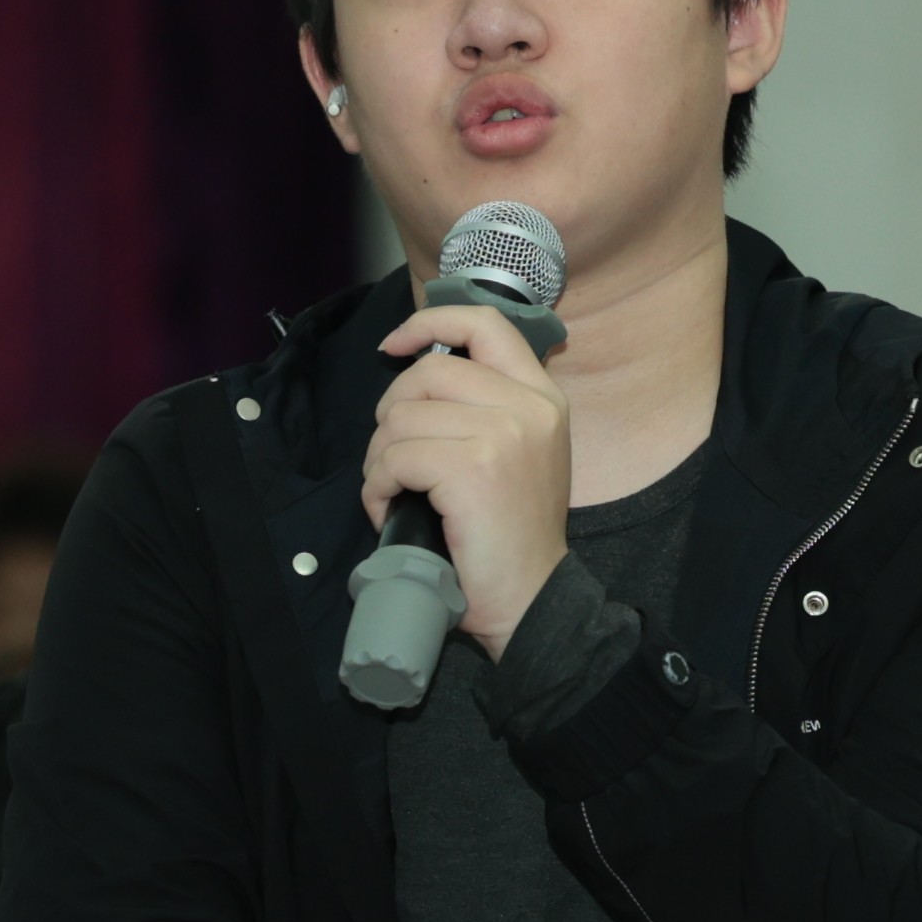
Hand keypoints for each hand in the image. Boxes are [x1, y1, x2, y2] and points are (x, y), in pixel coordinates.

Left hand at [365, 301, 571, 655]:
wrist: (533, 599)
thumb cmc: (512, 536)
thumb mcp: (520, 453)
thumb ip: (487, 407)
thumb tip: (417, 375)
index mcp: (543, 397)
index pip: (485, 324)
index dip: (431, 322)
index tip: (395, 346)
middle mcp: (529, 406)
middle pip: (430, 371)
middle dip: (392, 411)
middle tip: (392, 457)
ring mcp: (503, 434)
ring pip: (403, 417)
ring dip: (380, 458)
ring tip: (391, 491)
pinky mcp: (472, 468)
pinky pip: (396, 458)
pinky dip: (377, 487)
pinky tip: (388, 510)